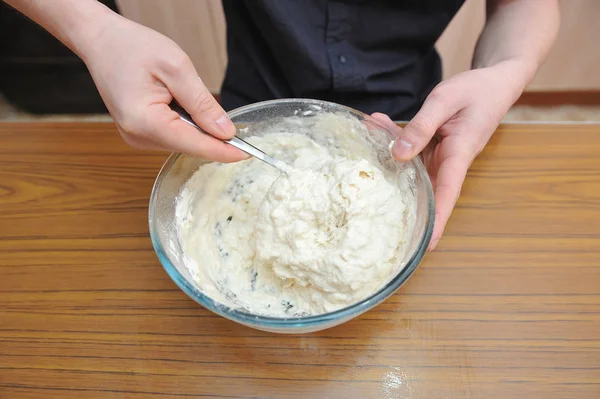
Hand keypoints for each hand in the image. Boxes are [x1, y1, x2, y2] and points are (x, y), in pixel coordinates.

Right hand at [82, 14, 245, 161]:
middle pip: (189, 145)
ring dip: (197, 126)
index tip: (248, 155)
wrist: (100, 40)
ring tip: (187, 95)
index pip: (195, 145)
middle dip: (212, 136)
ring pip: (182, 141)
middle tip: (231, 120)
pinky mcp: (139, 133)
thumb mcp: (176, 68)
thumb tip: (226, 132)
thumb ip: (202, 104)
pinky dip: (185, 124)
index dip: (224, 151)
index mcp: (145, 123)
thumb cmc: (131, 47)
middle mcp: (138, 137)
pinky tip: (180, 103)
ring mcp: (136, 137)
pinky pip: (172, 135)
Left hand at [372, 60, 526, 249]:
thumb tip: (398, 154)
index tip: (426, 245)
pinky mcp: (433, 147)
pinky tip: (374, 127)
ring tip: (362, 171)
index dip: (436, 221)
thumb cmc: (476, 90)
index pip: (446, 194)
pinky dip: (392, 142)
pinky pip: (410, 151)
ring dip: (389, 169)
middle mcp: (449, 161)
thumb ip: (420, 127)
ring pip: (412, 171)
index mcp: (459, 154)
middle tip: (381, 231)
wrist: (494, 82)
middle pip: (427, 192)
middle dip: (408, 211)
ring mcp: (440, 156)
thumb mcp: (445, 101)